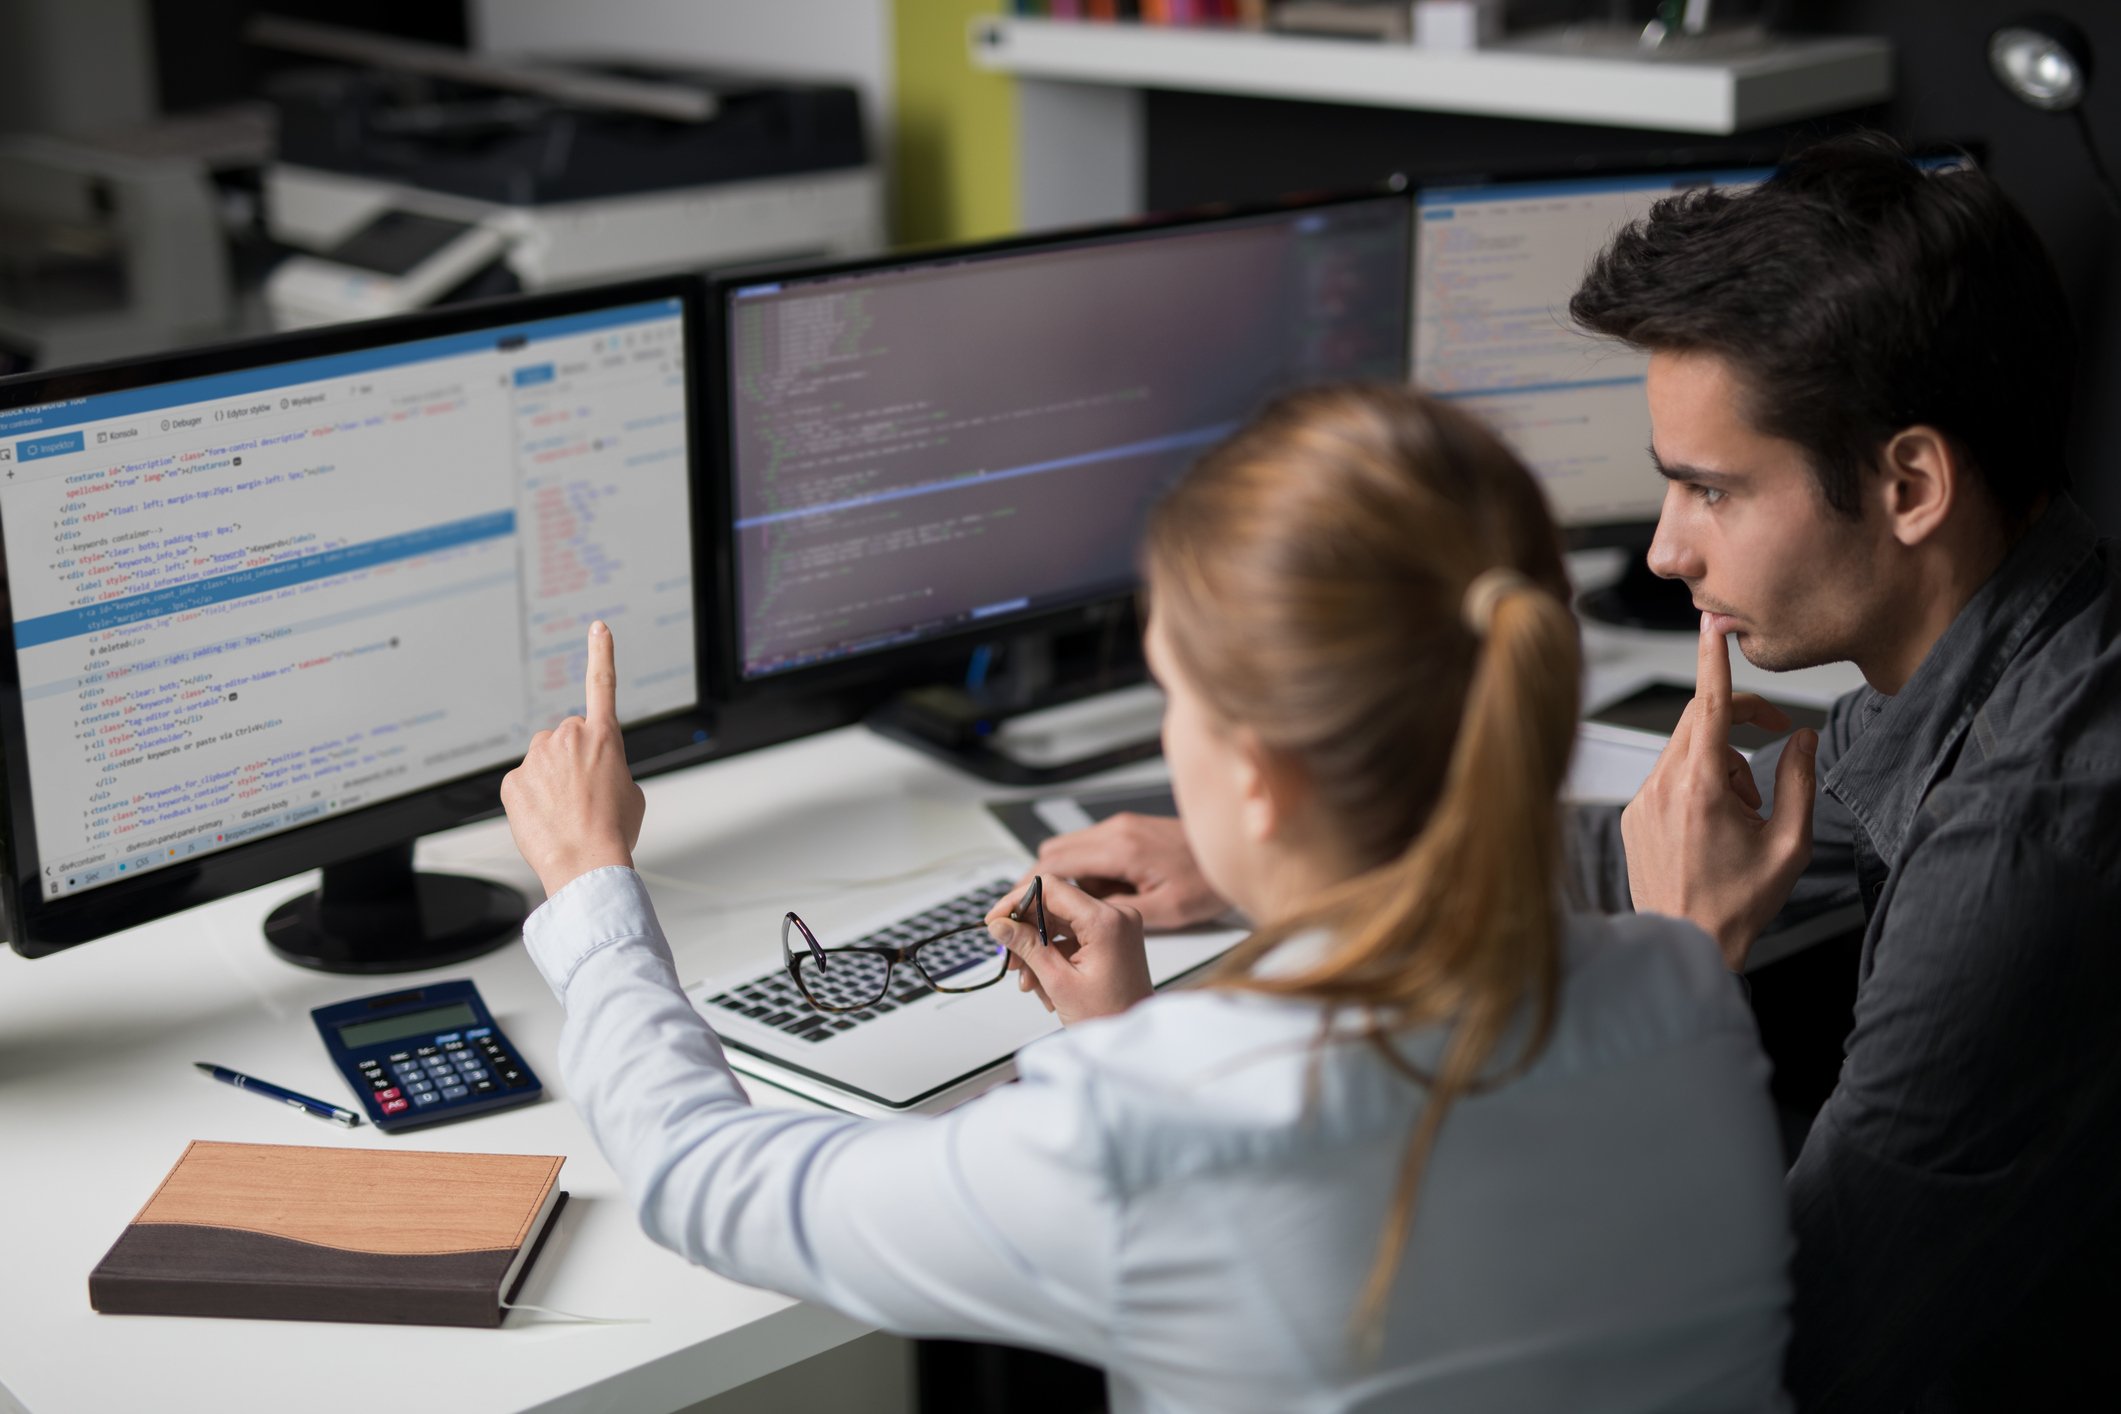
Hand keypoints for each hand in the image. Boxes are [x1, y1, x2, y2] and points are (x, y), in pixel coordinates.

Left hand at [501, 622, 646, 897]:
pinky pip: (522, 782)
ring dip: (552, 779)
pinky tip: (546, 818)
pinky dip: (531, 798)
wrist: (585, 862)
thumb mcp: (631, 793)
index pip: (603, 683)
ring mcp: (536, 757)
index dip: (602, 653)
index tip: (598, 629)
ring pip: (543, 760)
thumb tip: (589, 774)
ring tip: (566, 811)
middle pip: (567, 738)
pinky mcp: (512, 780)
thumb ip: (611, 768)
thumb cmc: (613, 832)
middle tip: (585, 795)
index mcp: (604, 737)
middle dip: (573, 759)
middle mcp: (568, 737)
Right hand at [986, 875, 1152, 1025]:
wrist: (1134, 1040)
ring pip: (1060, 923)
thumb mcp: (1059, 982)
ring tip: (1028, 981)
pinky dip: (1054, 956)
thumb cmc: (1109, 1017)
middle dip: (1027, 933)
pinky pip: (1072, 937)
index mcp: (1106, 920)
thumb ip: (1027, 947)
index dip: (1017, 901)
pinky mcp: (1112, 939)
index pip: (1051, 888)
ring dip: (1038, 949)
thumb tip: (999, 924)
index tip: (995, 920)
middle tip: (1009, 958)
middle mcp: (1116, 916)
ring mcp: (1116, 927)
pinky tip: (1044, 983)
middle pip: (1054, 905)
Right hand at [1032, 812, 1227, 930]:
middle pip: (1053, 852)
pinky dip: (1085, 874)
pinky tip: (1102, 899)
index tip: (1012, 909)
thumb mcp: (1164, 911)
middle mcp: (1117, 831)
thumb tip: (1076, 919)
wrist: (1237, 852)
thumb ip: (1114, 913)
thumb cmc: (1208, 882)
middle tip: (1036, 919)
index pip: (1053, 864)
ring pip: (1069, 850)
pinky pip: (1091, 850)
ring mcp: (1122, 827)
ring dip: (1065, 882)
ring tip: (1079, 914)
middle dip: (1039, 887)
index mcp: (1121, 849)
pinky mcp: (1129, 831)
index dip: (1027, 888)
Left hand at [1621, 613, 1817, 967]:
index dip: (1712, 660)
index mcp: (1700, 787)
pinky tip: (1713, 825)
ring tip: (1744, 812)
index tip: (1712, 625)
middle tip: (1775, 741)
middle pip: (1699, 721)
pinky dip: (1696, 785)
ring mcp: (1641, 800)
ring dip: (1721, 763)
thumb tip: (1803, 737)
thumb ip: (1800, 781)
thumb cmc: (1739, 903)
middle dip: (1738, 723)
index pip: (1707, 705)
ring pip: (1685, 750)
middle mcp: (1662, 786)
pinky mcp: (1632, 815)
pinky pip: (1667, 777)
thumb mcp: (1790, 843)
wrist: (1687, 943)